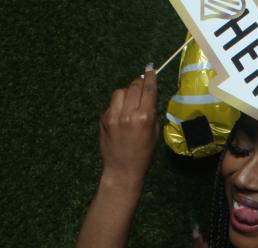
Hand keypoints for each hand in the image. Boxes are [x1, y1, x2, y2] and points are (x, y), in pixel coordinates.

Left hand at [99, 68, 159, 186]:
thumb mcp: (154, 134)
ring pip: (121, 92)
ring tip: (130, 103)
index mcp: (144, 118)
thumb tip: (147, 98)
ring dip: (127, 93)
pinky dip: (118, 106)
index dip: (150, 77)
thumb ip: (150, 114)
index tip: (150, 69)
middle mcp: (128, 114)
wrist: (122, 170)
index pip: (148, 90)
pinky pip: (112, 104)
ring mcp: (113, 115)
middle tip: (142, 86)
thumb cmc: (144, 155)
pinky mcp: (103, 119)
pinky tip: (121, 117)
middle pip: (134, 86)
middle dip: (139, 83)